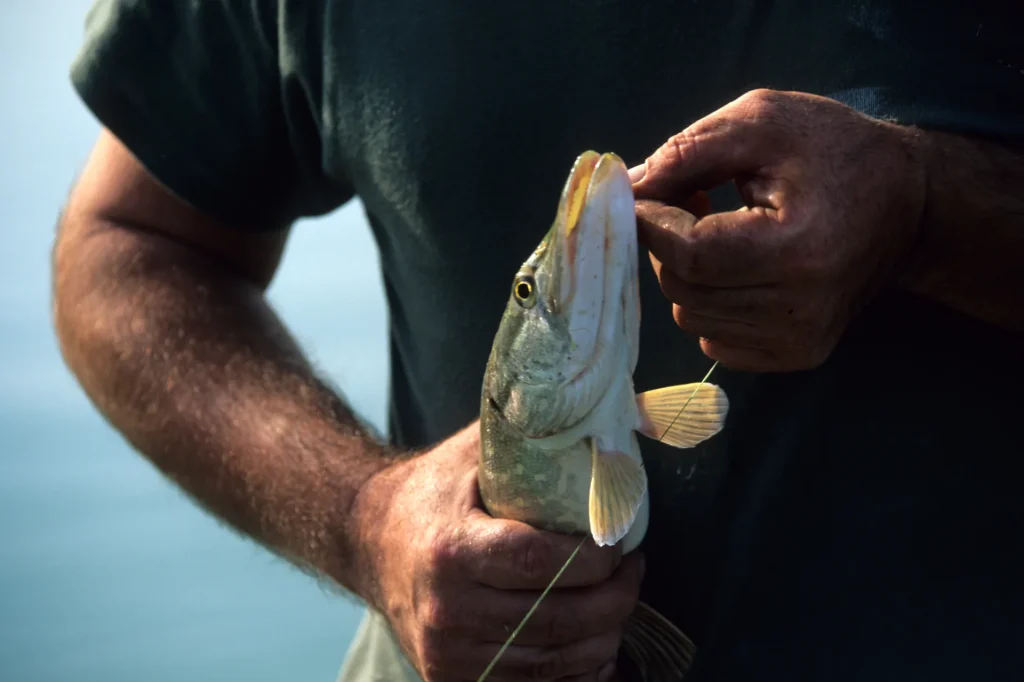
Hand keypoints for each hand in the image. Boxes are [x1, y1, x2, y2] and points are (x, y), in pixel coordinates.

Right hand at [351, 422, 639, 680]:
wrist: (370, 541)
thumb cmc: (434, 492)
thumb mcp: (474, 453)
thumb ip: (533, 435)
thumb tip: (603, 410)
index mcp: (451, 550)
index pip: (541, 562)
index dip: (594, 559)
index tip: (623, 543)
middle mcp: (446, 610)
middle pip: (556, 621)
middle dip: (614, 599)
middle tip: (634, 569)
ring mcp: (447, 655)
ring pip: (552, 664)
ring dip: (603, 638)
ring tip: (620, 602)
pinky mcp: (450, 680)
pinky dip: (575, 673)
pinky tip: (595, 645)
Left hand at [631, 89, 926, 371]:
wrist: (910, 203)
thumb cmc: (834, 151)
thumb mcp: (762, 122)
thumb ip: (687, 152)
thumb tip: (625, 191)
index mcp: (799, 247)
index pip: (690, 254)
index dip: (651, 223)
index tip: (642, 192)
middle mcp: (801, 308)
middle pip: (682, 288)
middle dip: (666, 243)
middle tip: (690, 201)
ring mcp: (801, 340)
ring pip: (690, 316)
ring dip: (686, 272)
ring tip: (720, 229)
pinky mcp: (797, 354)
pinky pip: (713, 340)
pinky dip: (709, 303)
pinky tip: (735, 266)